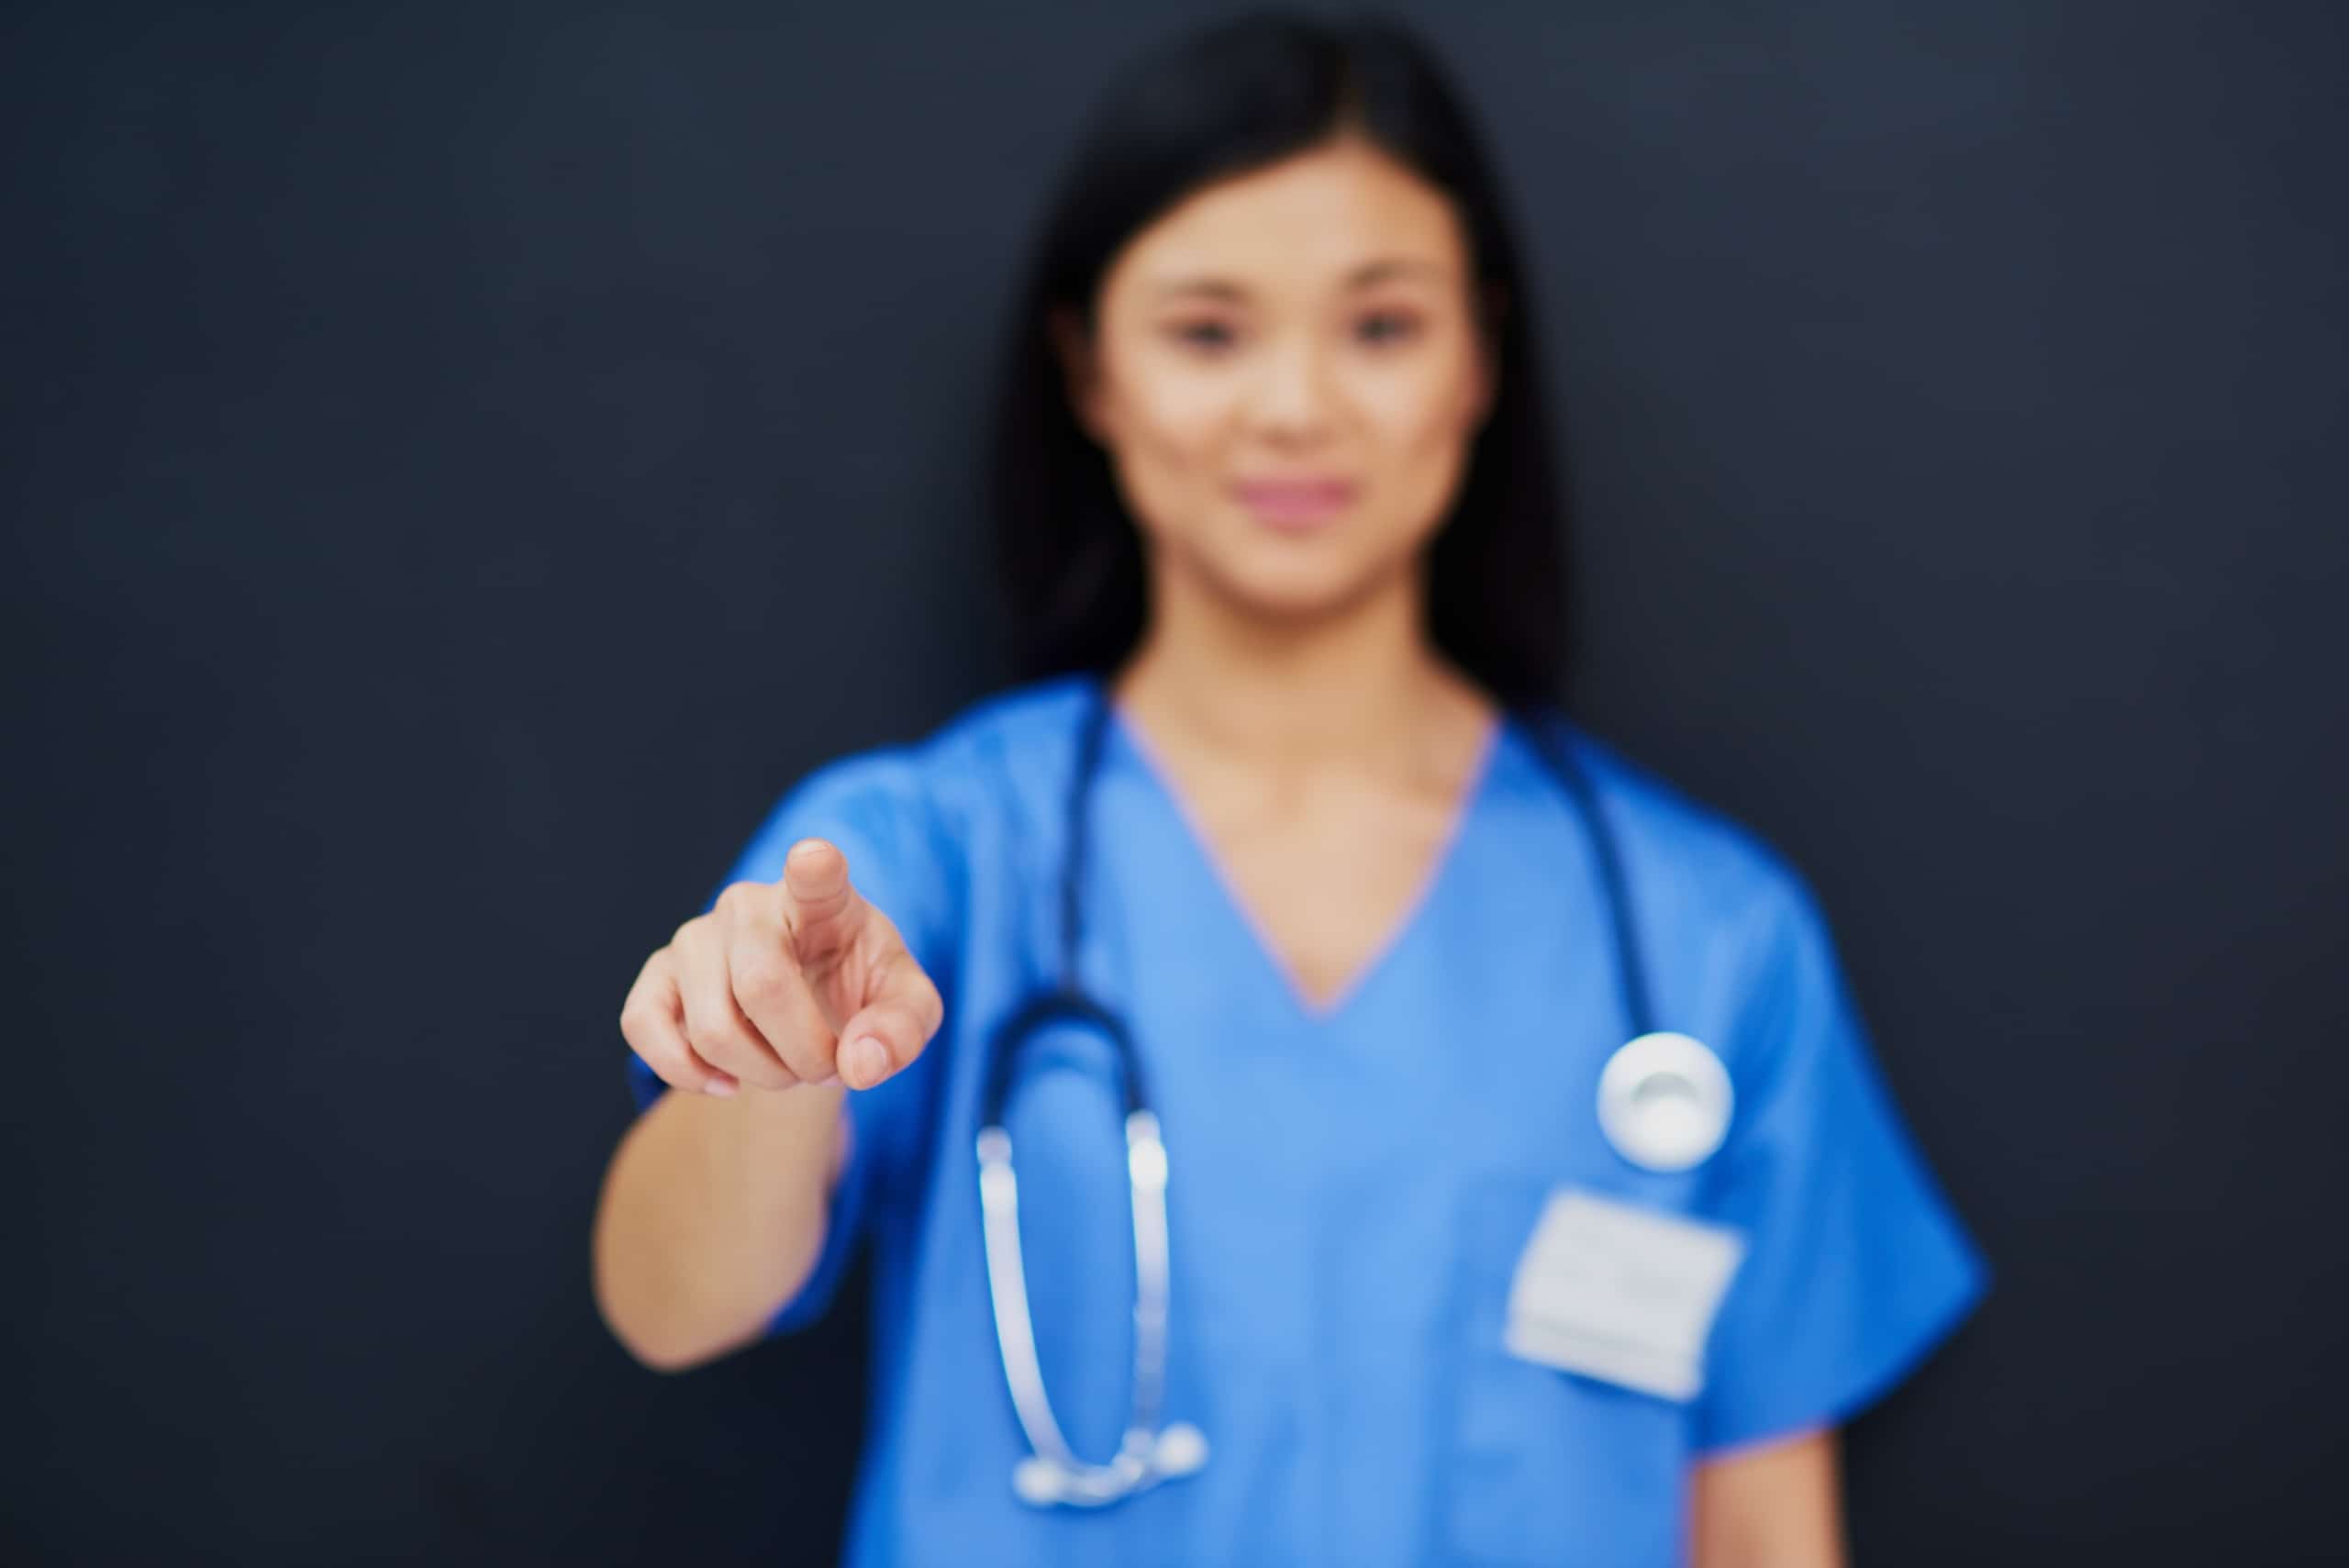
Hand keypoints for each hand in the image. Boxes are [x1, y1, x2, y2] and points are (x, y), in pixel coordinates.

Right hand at [620, 839, 943, 1096]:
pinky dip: (686, 1073)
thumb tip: (859, 1064)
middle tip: (826, 1068)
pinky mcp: (657, 974)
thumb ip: (901, 1030)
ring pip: (712, 1028)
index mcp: (821, 899)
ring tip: (787, 1070)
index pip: (816, 873)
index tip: (814, 858)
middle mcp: (750, 905)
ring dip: (759, 1075)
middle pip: (762, 988)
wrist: (806, 1012)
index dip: (813, 867)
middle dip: (803, 1054)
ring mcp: (696, 936)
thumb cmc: (859, 994)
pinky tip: (724, 1081)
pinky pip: (644, 1027)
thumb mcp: (905, 1009)